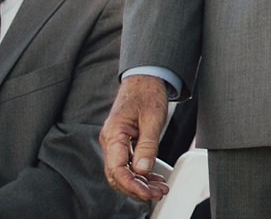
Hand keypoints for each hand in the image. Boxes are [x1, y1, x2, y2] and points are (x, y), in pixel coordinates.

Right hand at [99, 74, 172, 201]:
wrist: (145, 76)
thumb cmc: (148, 92)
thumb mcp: (153, 118)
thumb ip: (148, 145)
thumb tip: (142, 171)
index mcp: (114, 134)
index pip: (117, 169)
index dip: (131, 185)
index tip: (147, 193)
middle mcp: (111, 141)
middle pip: (117, 175)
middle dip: (136, 188)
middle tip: (158, 193)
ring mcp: (116, 142)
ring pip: (123, 172)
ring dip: (140, 183)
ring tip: (159, 189)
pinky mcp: (123, 142)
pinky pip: (128, 164)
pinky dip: (140, 174)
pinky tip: (153, 179)